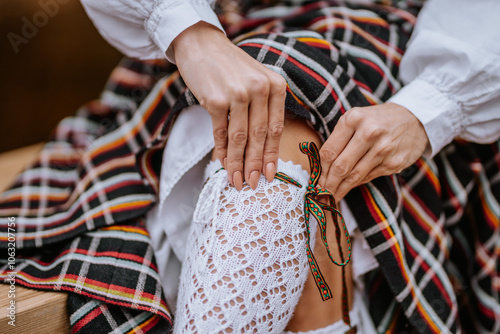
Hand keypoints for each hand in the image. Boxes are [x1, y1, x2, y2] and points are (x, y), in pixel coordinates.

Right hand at [171, 22, 286, 189]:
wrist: (201, 45)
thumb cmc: (230, 67)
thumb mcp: (257, 81)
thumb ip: (263, 110)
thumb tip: (259, 150)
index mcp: (276, 86)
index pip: (275, 128)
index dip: (272, 155)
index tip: (271, 176)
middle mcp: (260, 89)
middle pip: (259, 137)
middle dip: (256, 165)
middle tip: (253, 185)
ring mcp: (238, 94)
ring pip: (240, 138)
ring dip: (237, 163)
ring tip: (236, 181)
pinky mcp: (216, 99)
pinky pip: (220, 132)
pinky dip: (221, 150)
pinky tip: (222, 163)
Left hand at [318, 102, 428, 200]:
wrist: (414, 119)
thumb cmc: (377, 120)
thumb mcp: (356, 119)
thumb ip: (339, 139)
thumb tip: (322, 168)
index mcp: (354, 119)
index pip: (329, 151)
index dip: (320, 170)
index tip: (315, 180)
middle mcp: (369, 133)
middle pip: (341, 166)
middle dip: (328, 184)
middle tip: (320, 195)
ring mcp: (383, 149)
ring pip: (355, 176)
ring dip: (341, 189)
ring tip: (331, 197)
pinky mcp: (394, 163)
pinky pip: (369, 177)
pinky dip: (357, 184)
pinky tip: (349, 188)